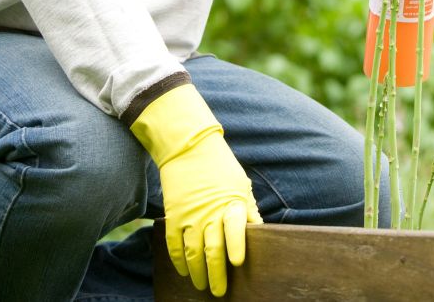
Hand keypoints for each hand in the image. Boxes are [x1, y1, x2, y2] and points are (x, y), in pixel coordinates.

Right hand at [130, 85, 261, 296]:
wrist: (188, 146)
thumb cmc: (220, 166)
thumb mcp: (241, 184)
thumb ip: (248, 209)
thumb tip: (260, 231)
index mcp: (231, 202)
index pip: (236, 228)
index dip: (237, 246)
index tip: (238, 263)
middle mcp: (210, 212)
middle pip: (212, 250)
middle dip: (216, 274)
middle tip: (220, 291)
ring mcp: (189, 215)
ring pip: (192, 252)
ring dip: (197, 273)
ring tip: (201, 286)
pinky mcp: (173, 215)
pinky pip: (174, 244)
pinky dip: (178, 260)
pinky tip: (183, 271)